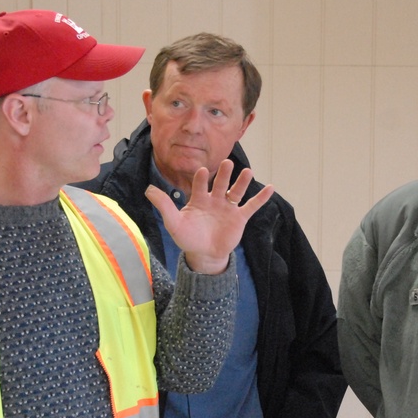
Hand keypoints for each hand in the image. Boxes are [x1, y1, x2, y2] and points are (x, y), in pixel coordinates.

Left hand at [145, 159, 273, 273]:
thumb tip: (148, 189)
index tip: (203, 171)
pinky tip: (270, 187)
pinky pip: (251, 205)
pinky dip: (261, 198)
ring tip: (246, 171)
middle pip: (220, 183)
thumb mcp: (174, 222)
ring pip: (236, 191)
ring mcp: (228, 208)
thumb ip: (164, 205)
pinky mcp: (239, 218)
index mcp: (199, 199)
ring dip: (242, 181)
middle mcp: (215, 200)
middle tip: (227, 162)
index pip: (200, 185)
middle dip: (224, 174)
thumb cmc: (188, 238)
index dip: (202, 178)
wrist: (204, 255)